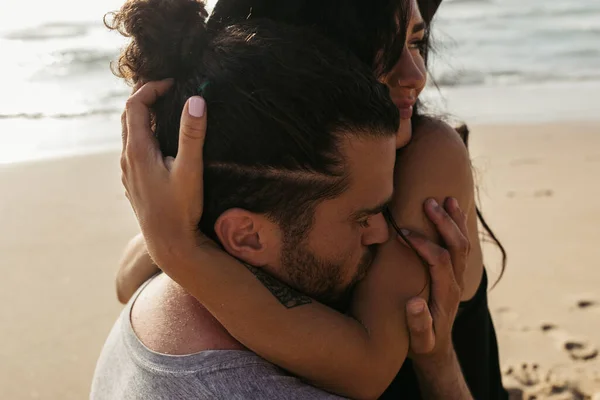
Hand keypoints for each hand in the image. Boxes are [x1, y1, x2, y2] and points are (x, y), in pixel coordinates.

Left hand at [120, 79, 208, 271]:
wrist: (169, 244)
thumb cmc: (180, 209)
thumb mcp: (190, 170)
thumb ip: (192, 134)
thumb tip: (196, 100)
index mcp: (138, 151)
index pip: (135, 105)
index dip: (152, 88)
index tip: (173, 85)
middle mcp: (127, 159)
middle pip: (128, 116)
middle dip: (146, 98)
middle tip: (171, 93)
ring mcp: (128, 172)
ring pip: (130, 134)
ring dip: (145, 117)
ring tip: (169, 113)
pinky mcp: (133, 182)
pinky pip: (133, 149)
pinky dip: (145, 135)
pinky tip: (164, 144)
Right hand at [402, 197, 468, 362]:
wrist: (436, 350)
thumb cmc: (422, 344)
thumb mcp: (419, 342)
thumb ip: (418, 325)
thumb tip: (415, 303)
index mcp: (445, 294)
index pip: (438, 260)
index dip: (422, 244)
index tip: (402, 232)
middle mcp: (455, 282)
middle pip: (457, 246)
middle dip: (444, 222)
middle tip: (428, 202)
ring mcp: (457, 277)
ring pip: (462, 244)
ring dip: (455, 220)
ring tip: (447, 198)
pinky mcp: (454, 274)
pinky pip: (460, 247)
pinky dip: (458, 227)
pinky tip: (452, 212)